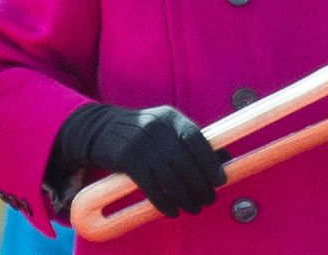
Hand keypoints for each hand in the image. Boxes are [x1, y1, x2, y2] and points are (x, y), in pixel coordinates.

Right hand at [51, 103, 225, 217]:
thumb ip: (191, 141)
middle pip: (185, 162)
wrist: (103, 129)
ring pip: (170, 177)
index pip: (196, 138)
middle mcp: (157, 127)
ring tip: (194, 207)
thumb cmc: (144, 132)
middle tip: (209, 199)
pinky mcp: (128, 161)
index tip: (220, 180)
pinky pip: (151, 187)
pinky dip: (164, 203)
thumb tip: (224, 159)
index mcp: (171, 117)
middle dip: (200, 185)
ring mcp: (142, 144)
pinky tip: (172, 211)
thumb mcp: (167, 128)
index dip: (210, 161)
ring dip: (185, 197)